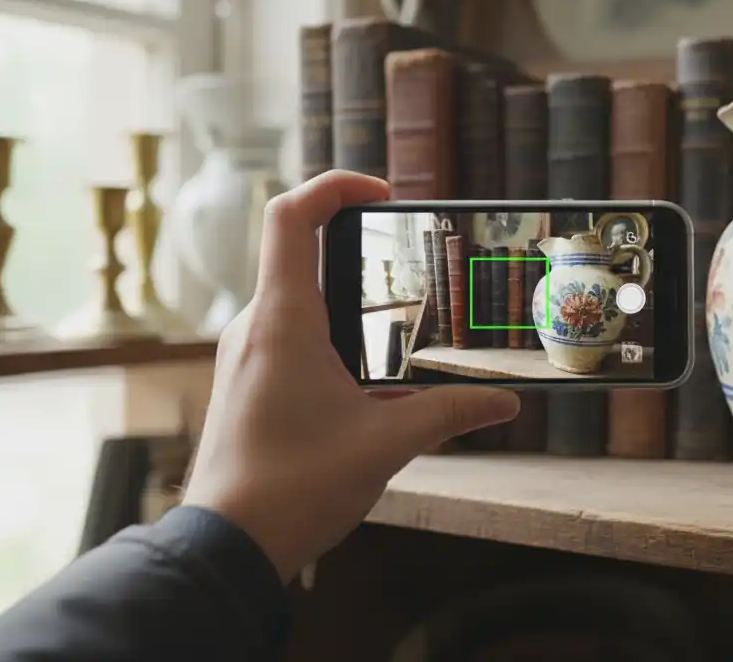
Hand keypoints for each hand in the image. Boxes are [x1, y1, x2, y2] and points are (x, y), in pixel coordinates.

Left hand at [181, 171, 519, 582]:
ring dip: (346, 305)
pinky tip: (367, 383)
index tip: (381, 192)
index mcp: (283, 320)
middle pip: (299, 256)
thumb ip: (449, 413)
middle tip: (412, 268)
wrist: (228, 546)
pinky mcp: (244, 384)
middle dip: (357, 254)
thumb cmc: (294, 487)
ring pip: (296, 303)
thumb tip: (504, 401)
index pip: (290, 216)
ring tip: (400, 331)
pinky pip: (287, 339)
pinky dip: (329, 340)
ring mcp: (244, 356)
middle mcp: (255, 327)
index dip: (333, 186)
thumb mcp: (387, 444)